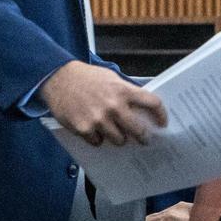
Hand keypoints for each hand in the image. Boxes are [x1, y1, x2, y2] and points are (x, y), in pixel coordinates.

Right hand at [39, 60, 165, 145]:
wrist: (58, 78)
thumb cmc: (86, 77)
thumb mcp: (110, 78)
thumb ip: (126, 91)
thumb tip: (141, 106)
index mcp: (123, 91)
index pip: (152, 103)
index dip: (161, 115)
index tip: (162, 123)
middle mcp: (113, 106)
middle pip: (139, 131)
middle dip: (143, 137)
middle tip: (143, 139)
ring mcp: (99, 119)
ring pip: (119, 140)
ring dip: (118, 138)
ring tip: (111, 130)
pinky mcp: (84, 128)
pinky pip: (98, 142)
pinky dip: (97, 138)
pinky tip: (93, 130)